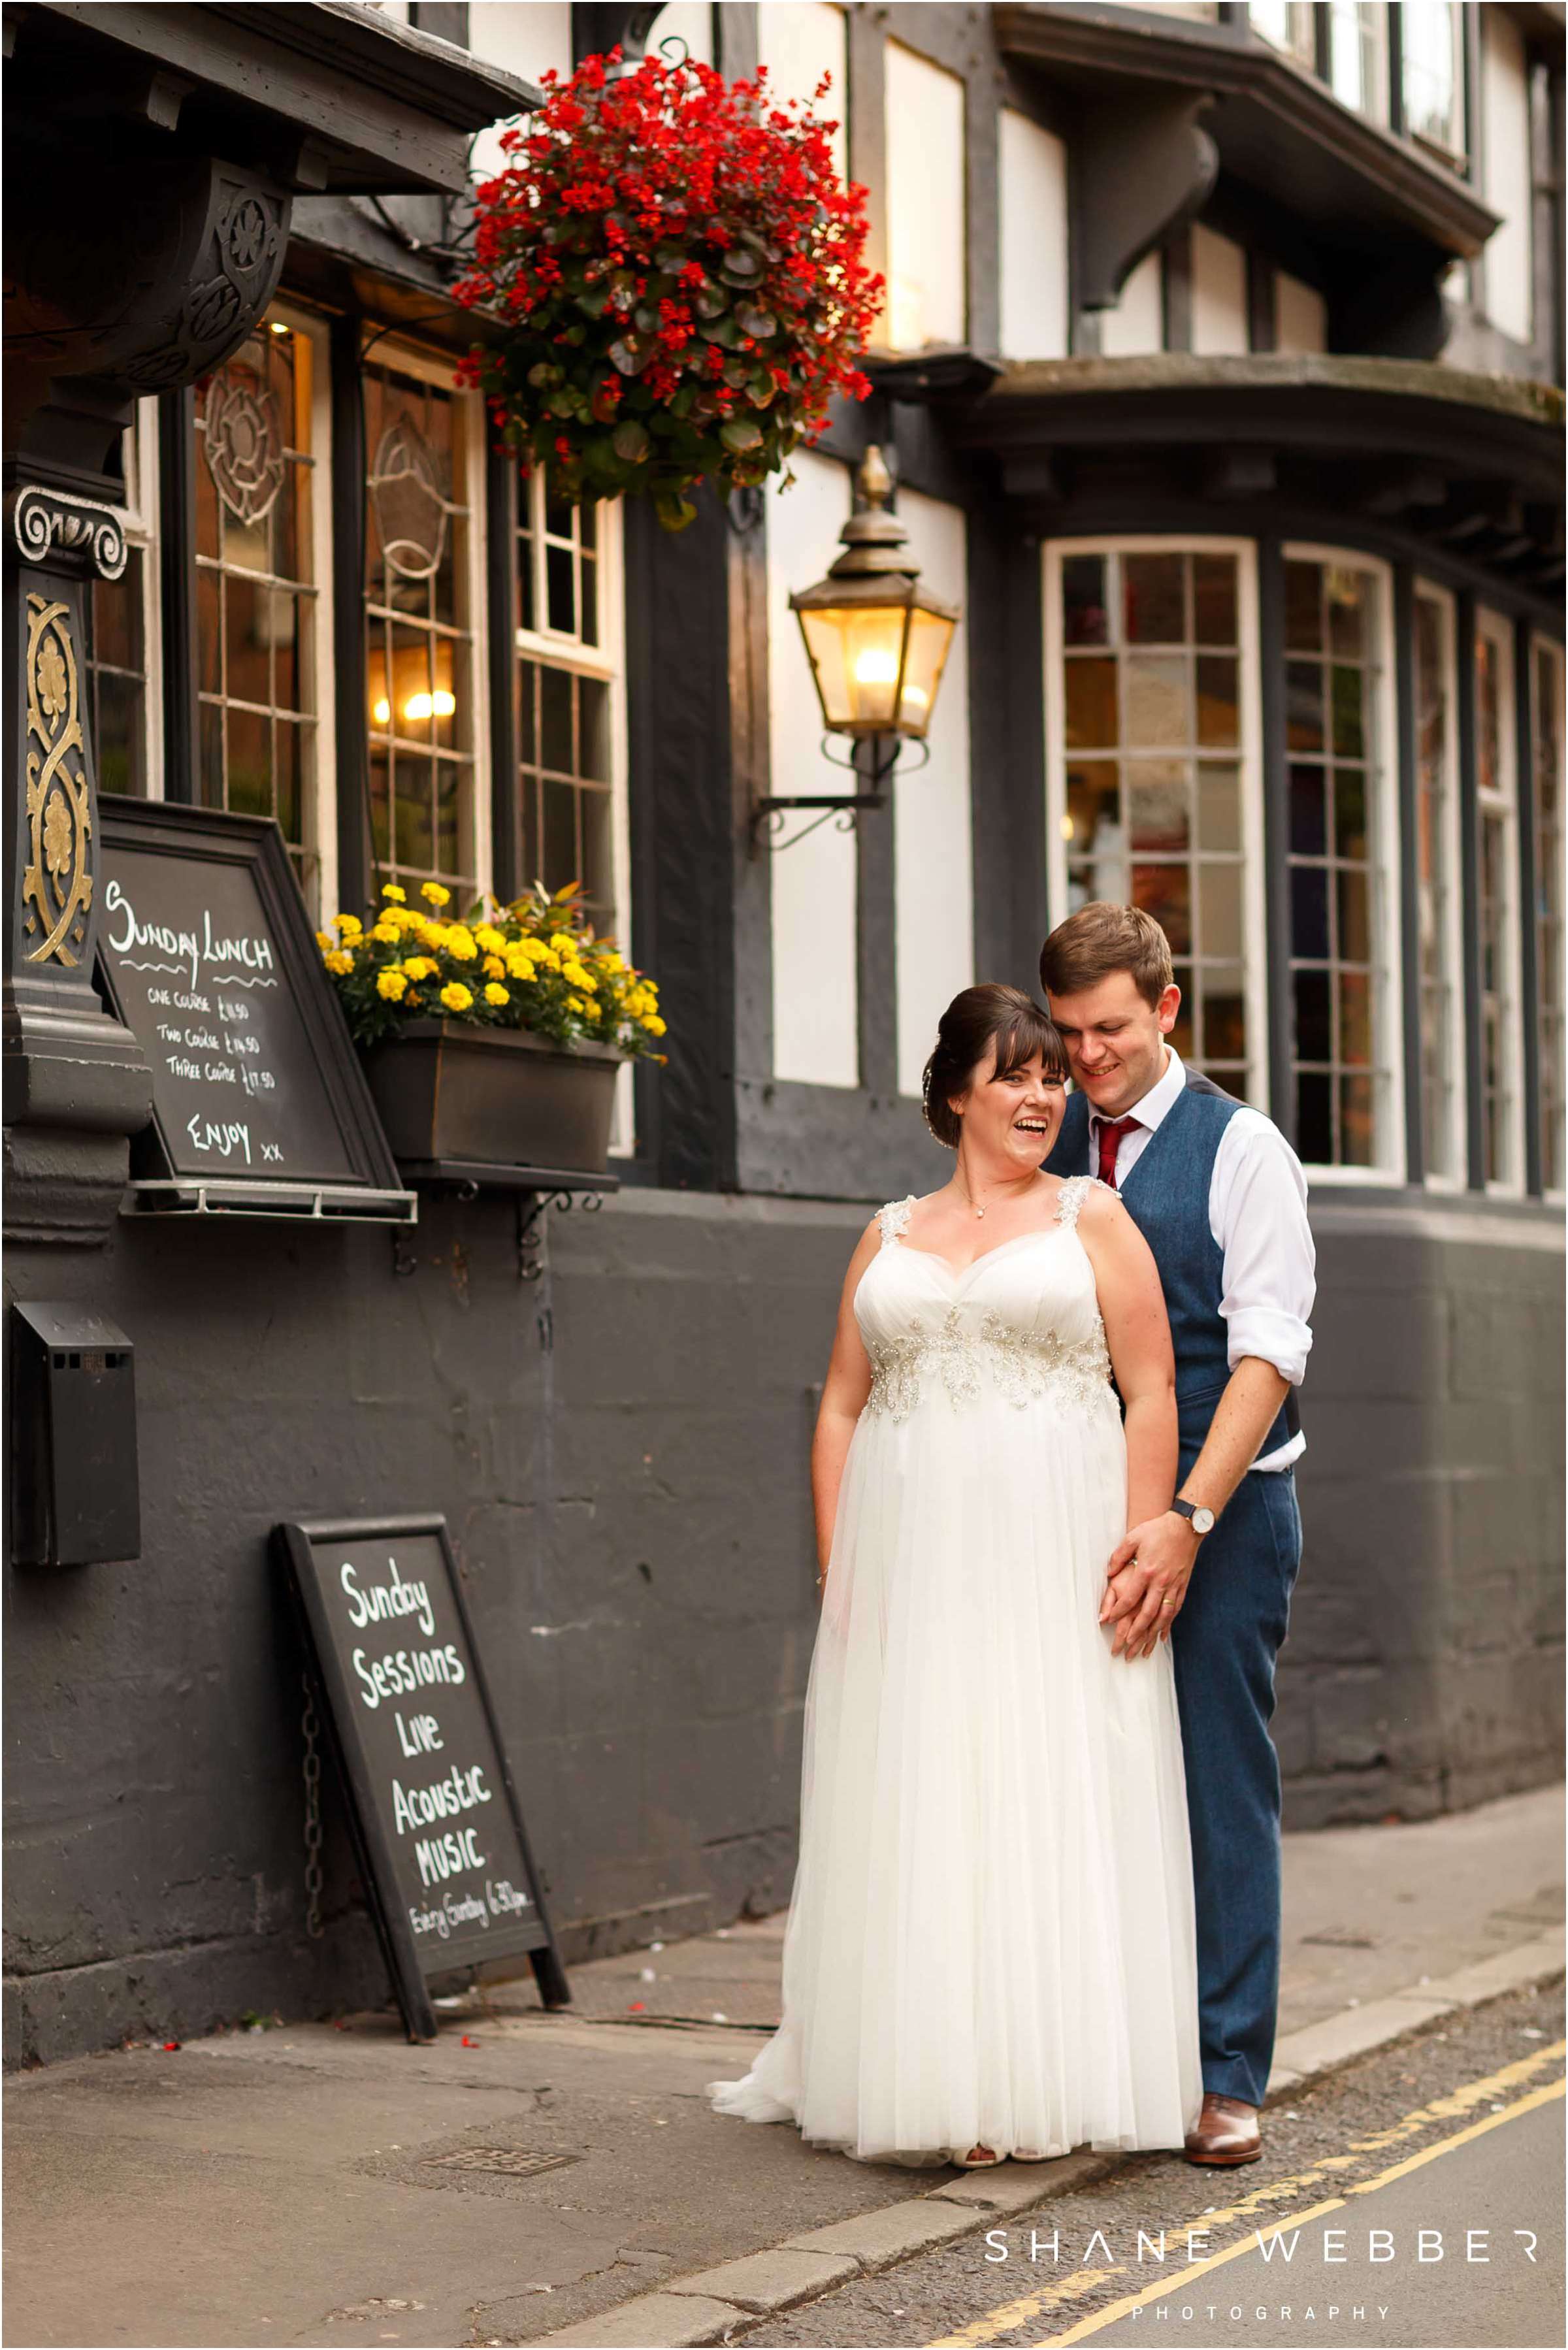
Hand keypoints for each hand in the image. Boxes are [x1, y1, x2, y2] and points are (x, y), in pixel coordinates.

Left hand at [1099, 1512, 1200, 1659]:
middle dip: (1135, 1633)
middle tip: (1125, 1647)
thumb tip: (1108, 1573)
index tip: (1107, 1621)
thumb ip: (1118, 1556)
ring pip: (1162, 1617)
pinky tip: (1161, 1636)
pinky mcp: (1183, 1586)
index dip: (1117, 1611)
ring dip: (1151, 1635)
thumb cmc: (1157, 1530)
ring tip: (1143, 1650)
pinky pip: (1175, 1610)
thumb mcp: (1133, 1538)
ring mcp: (1174, 1586)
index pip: (1129, 1598)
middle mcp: (1161, 1582)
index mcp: (1146, 1571)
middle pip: (1146, 1614)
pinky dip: (1168, 1625)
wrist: (1186, 1527)